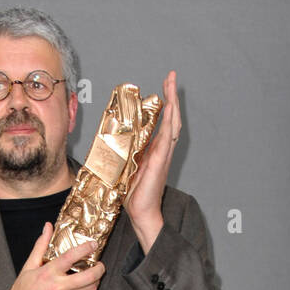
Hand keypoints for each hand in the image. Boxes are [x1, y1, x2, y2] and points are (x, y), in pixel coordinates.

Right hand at [0, 223, 103, 289]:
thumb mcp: (28, 268)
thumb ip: (40, 246)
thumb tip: (48, 228)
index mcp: (48, 274)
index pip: (72, 256)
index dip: (86, 248)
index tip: (92, 244)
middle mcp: (58, 288)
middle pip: (89, 276)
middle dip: (99, 269)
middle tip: (99, 265)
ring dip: (95, 282)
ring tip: (92, 278)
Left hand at [125, 69, 180, 248]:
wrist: (141, 213)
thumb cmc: (134, 194)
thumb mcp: (128, 167)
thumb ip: (128, 153)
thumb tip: (116, 141)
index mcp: (155, 150)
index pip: (162, 122)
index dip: (164, 104)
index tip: (163, 87)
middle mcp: (162, 150)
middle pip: (171, 118)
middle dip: (171, 96)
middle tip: (172, 76)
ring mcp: (163, 155)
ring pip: (172, 123)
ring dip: (173, 103)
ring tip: (172, 85)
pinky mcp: (160, 161)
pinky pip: (167, 138)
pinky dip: (170, 122)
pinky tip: (171, 109)